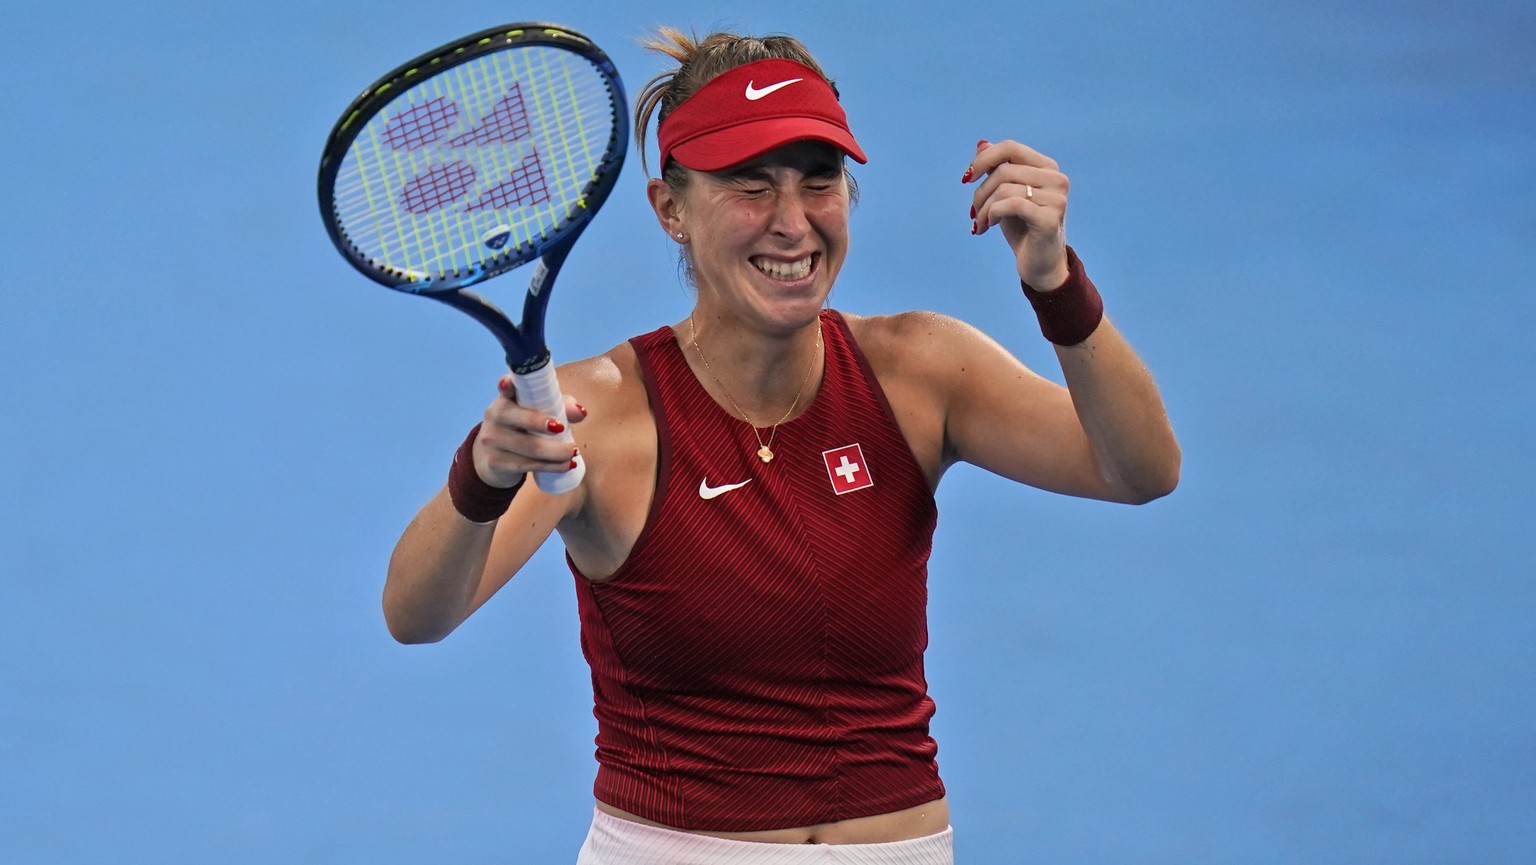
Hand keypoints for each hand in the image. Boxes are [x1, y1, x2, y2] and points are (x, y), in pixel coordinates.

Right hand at [473, 376, 586, 486]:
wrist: (495, 458)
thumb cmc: (524, 428)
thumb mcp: (539, 412)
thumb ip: (561, 406)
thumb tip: (581, 413)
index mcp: (505, 397)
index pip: (505, 386)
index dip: (507, 384)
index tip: (509, 384)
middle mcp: (494, 415)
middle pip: (521, 419)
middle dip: (544, 424)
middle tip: (564, 430)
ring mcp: (491, 440)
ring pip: (529, 447)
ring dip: (556, 452)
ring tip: (573, 452)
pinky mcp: (495, 462)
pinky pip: (527, 465)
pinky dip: (551, 466)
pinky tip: (565, 465)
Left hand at [964, 139, 1070, 290]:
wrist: (1039, 264)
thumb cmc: (1022, 228)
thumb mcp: (1004, 195)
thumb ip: (997, 169)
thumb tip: (981, 144)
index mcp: (1047, 167)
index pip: (1010, 148)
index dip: (984, 159)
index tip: (967, 179)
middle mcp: (1056, 178)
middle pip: (1004, 170)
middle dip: (980, 192)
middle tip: (973, 213)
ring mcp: (1057, 198)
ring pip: (1004, 188)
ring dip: (983, 208)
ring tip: (980, 223)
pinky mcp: (1050, 218)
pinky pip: (1010, 204)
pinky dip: (991, 214)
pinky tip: (987, 226)